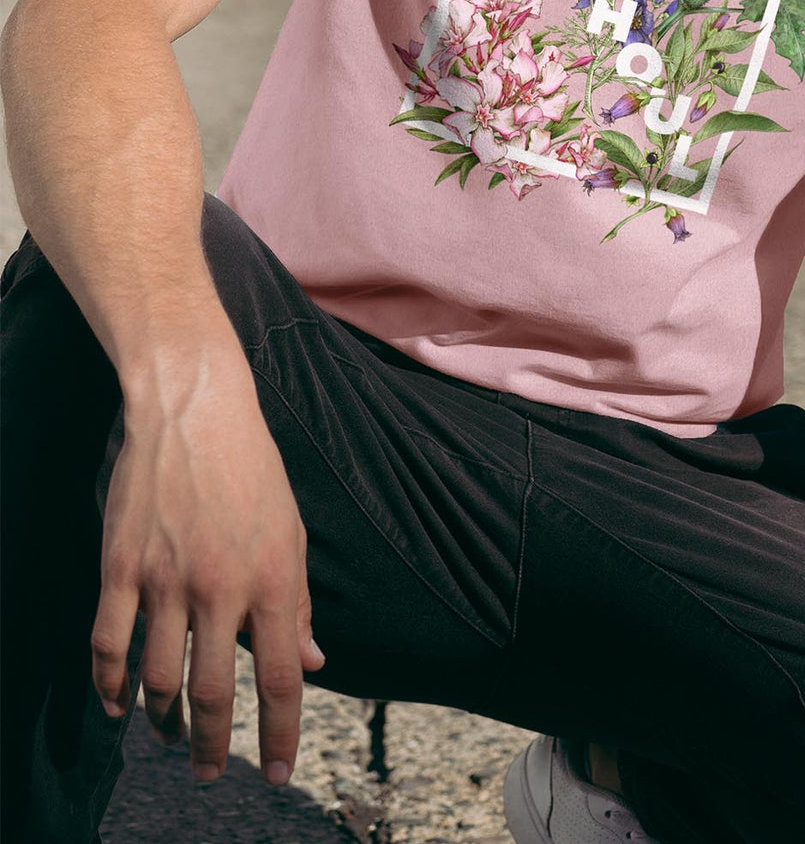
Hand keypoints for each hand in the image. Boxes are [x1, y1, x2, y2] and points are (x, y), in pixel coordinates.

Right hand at [89, 343, 325, 786]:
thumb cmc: (252, 470)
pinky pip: (109, 646)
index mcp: (270, 578)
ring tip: (172, 735)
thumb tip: (314, 661)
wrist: (194, 411)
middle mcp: (219, 587)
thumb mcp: (292, 530)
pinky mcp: (121, 568)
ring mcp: (165, 580)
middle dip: (214, 747)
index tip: (278, 775)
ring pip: (158, 680)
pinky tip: (120, 705)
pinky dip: (111, 687)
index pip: (278, 678)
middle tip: (212, 774)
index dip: (280, 735)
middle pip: (213, 694)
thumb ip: (299, 601)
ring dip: (164, 721)